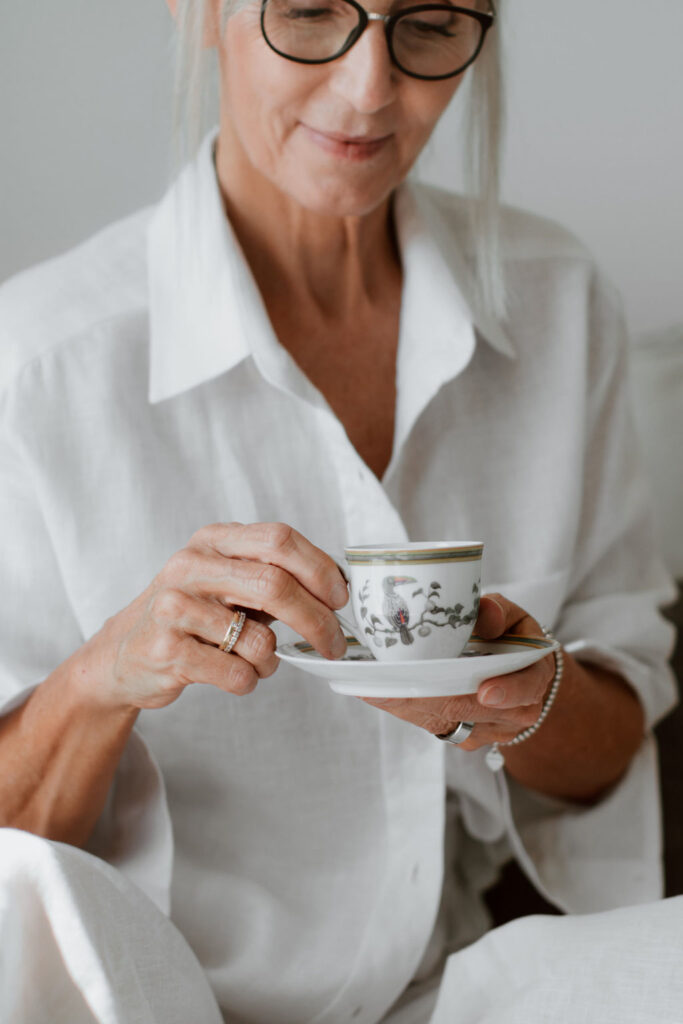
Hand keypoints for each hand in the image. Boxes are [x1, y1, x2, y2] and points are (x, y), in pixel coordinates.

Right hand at [86, 522, 348, 710]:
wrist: (122, 655)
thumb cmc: (191, 616)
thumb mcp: (225, 580)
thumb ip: (271, 574)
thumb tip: (336, 587)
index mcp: (213, 540)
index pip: (279, 539)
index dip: (320, 569)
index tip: (341, 599)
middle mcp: (190, 566)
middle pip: (275, 585)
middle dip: (317, 620)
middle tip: (334, 645)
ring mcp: (174, 607)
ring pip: (259, 639)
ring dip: (272, 660)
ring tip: (258, 661)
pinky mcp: (166, 651)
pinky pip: (236, 673)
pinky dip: (249, 680)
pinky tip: (233, 675)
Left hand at [360, 593, 556, 749]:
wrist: (514, 669)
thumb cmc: (509, 637)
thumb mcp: (512, 616)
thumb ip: (498, 611)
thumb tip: (486, 612)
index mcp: (534, 675)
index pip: (527, 687)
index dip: (507, 691)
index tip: (486, 690)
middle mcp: (517, 711)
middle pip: (474, 708)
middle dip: (435, 696)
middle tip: (401, 683)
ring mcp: (489, 729)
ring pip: (448, 720)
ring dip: (412, 705)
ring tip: (379, 687)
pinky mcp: (464, 736)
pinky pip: (433, 725)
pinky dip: (406, 709)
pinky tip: (379, 694)